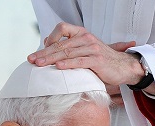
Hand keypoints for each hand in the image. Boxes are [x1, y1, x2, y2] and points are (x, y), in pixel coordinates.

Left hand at [27, 22, 145, 85]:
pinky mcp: (97, 60)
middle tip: (31, 60)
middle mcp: (86, 38)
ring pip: (67, 53)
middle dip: (44, 53)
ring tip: (39, 65)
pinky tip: (58, 67)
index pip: (61, 29)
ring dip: (51, 59)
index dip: (50, 39)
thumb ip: (69, 47)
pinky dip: (68, 64)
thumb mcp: (84, 50)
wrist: (123, 67)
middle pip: (61, 44)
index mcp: (82, 34)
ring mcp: (92, 48)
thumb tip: (48, 43)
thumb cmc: (102, 61)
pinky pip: (80, 61)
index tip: (40, 51)